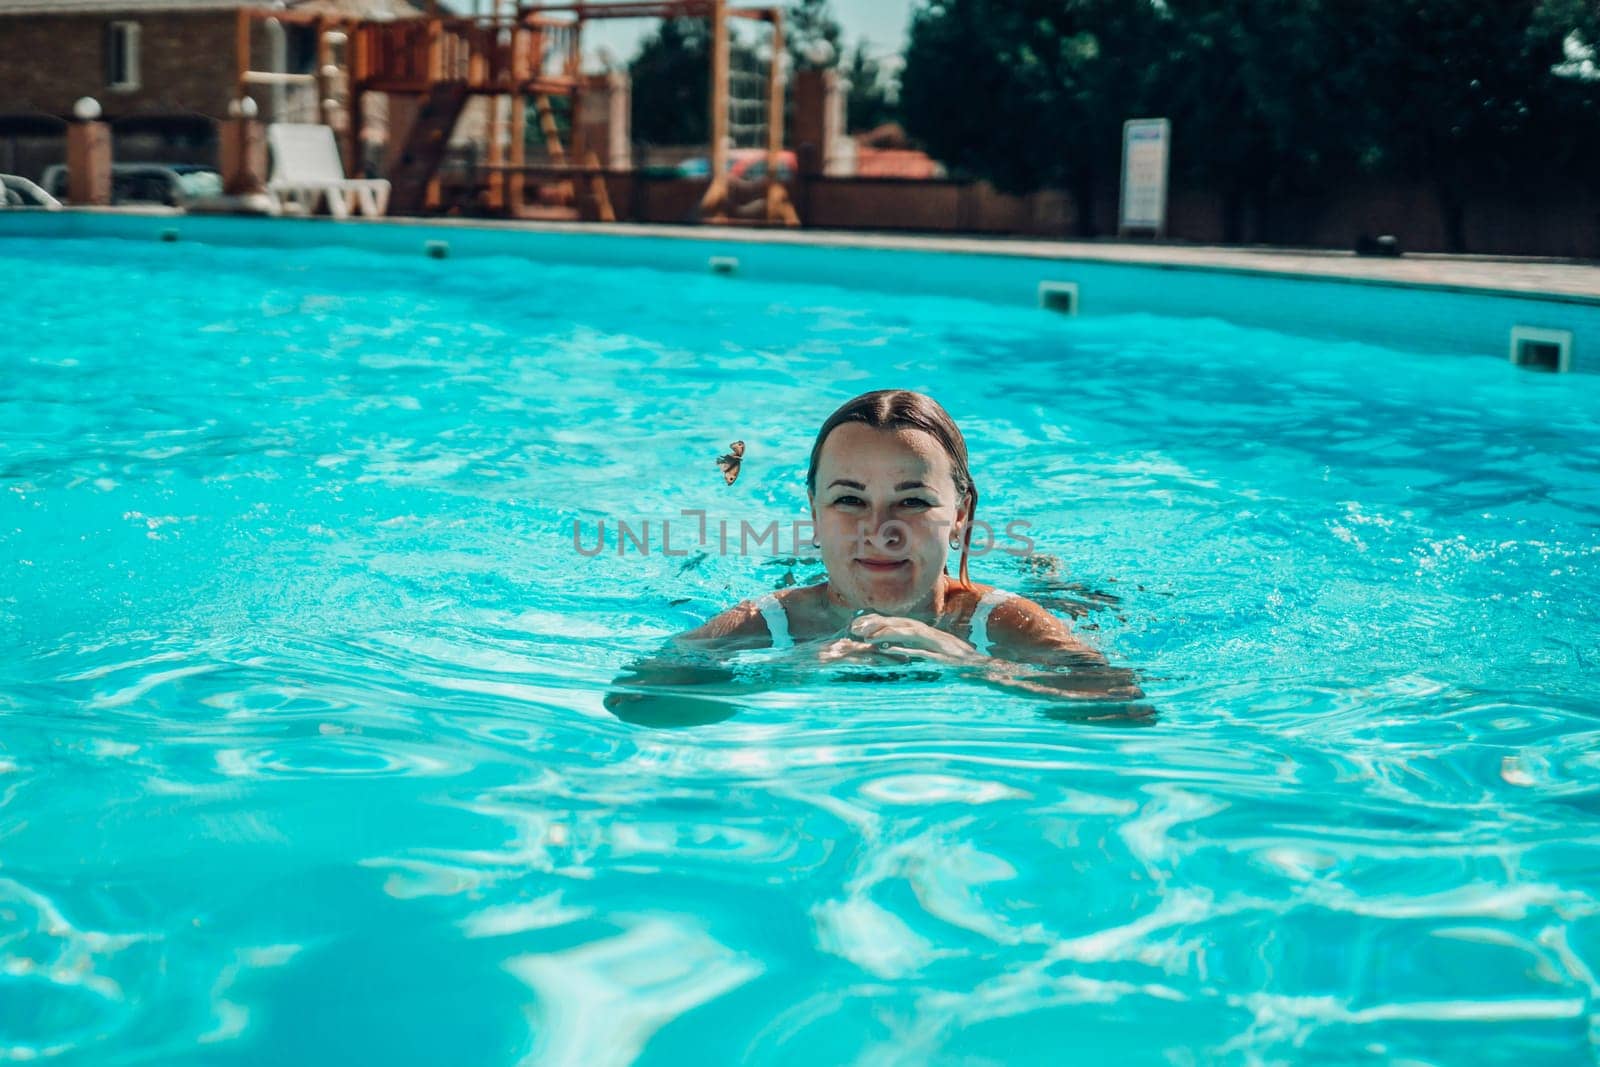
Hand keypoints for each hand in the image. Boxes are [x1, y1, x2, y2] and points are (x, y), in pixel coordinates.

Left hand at [841, 613, 983, 664]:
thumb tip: (894, 650)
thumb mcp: (934, 656)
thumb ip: (916, 651)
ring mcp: (937, 644)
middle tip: (854, 629)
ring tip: (867, 637)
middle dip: (876, 624)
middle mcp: (931, 634)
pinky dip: (906, 650)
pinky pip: (922, 651)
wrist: (987, 669)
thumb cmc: (961, 664)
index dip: (878, 623)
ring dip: (887, 633)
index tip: (858, 626)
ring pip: (908, 633)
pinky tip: (890, 651)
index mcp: (927, 634)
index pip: (898, 624)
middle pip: (900, 624)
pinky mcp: (944, 656)